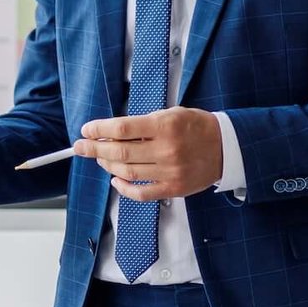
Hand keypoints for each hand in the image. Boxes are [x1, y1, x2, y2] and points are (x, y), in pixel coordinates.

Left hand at [75, 107, 222, 199]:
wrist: (226, 147)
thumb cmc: (197, 127)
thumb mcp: (172, 113)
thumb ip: (145, 123)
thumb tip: (113, 132)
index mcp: (165, 126)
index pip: (122, 128)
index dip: (99, 129)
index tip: (87, 130)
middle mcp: (166, 150)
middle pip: (120, 151)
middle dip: (95, 148)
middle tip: (80, 146)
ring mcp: (169, 172)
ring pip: (127, 172)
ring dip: (107, 165)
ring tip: (100, 159)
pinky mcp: (172, 189)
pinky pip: (141, 193)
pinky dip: (124, 188)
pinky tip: (115, 179)